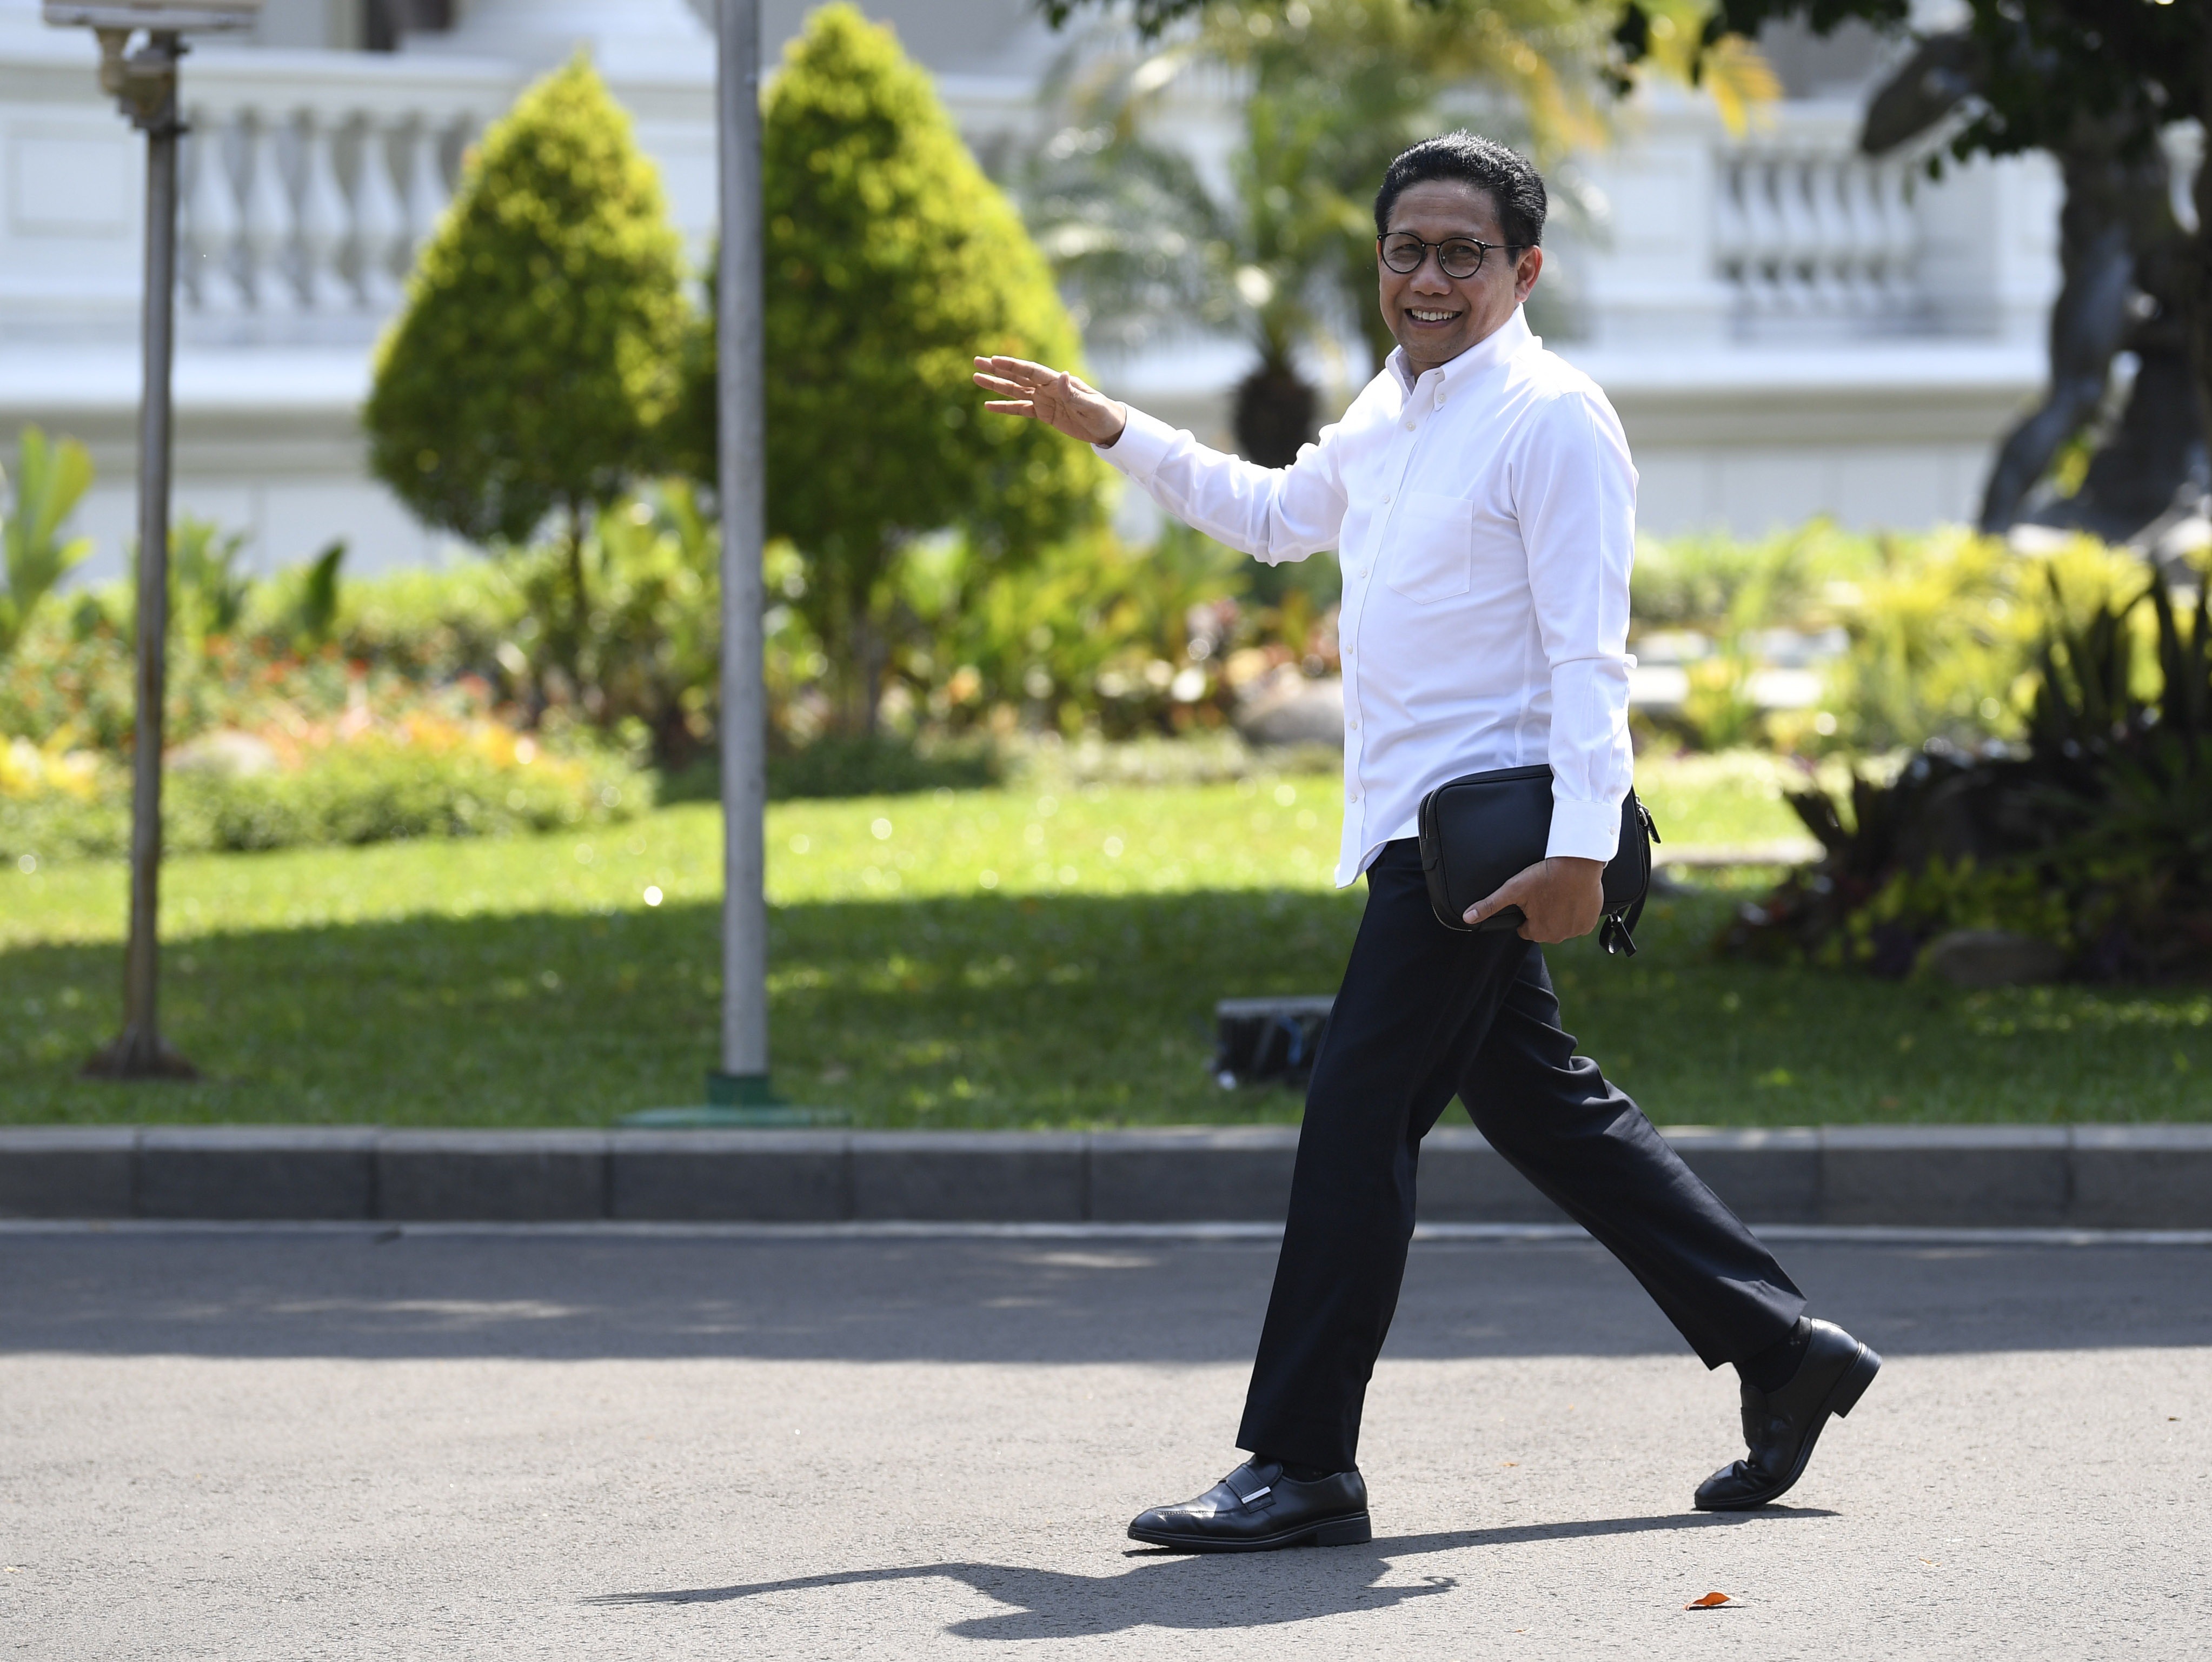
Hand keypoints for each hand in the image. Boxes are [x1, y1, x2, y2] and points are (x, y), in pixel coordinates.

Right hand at [973, 355, 1127, 446]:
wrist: (1109, 428)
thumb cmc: (1103, 413)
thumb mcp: (1090, 404)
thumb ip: (1072, 392)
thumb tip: (1062, 375)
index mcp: (1058, 382)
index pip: (1030, 371)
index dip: (1012, 365)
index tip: (994, 359)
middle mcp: (1048, 388)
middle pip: (1018, 376)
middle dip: (997, 369)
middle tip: (977, 362)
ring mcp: (1044, 400)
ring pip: (1015, 390)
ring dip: (996, 385)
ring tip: (976, 378)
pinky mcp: (1044, 414)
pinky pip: (1020, 410)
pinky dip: (1005, 408)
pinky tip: (988, 406)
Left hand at [1464, 856, 1604, 942]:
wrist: (1577, 863)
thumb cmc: (1544, 875)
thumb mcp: (1513, 889)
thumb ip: (1490, 905)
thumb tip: (1467, 918)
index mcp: (1538, 932)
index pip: (1526, 929)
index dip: (1527, 913)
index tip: (1532, 898)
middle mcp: (1558, 937)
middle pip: (1544, 928)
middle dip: (1543, 914)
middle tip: (1545, 893)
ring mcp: (1576, 930)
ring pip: (1562, 925)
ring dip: (1559, 914)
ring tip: (1558, 893)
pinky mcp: (1590, 922)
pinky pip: (1578, 921)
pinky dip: (1575, 912)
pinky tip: (1571, 897)